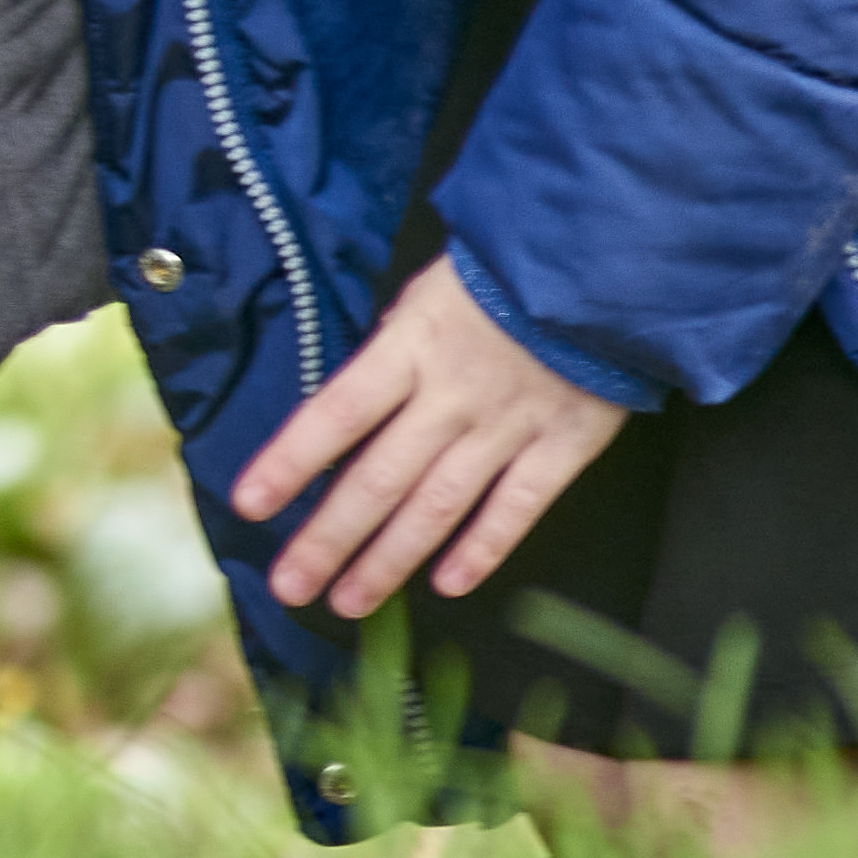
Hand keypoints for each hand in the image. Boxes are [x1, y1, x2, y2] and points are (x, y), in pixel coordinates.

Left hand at [230, 258, 628, 619]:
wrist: (608, 255)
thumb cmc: (506, 271)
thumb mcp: (429, 291)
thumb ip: (393, 352)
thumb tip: (350, 411)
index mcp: (411, 347)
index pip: (336, 413)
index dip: (291, 461)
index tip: (249, 504)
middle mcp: (453, 395)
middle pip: (379, 478)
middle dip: (330, 539)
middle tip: (290, 586)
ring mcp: (510, 425)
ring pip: (438, 505)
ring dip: (390, 560)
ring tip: (349, 602)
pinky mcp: (565, 444)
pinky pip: (517, 508)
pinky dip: (482, 549)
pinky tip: (447, 585)